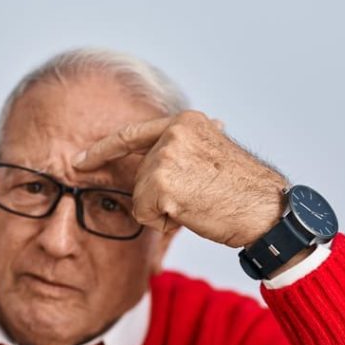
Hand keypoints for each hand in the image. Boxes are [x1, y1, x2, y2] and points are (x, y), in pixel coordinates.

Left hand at [73, 111, 287, 247]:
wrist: (266, 211)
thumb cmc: (243, 193)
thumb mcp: (211, 157)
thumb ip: (181, 154)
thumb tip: (154, 159)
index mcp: (185, 122)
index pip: (133, 135)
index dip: (102, 149)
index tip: (78, 159)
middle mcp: (174, 133)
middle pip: (138, 176)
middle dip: (159, 198)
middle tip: (198, 199)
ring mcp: (167, 156)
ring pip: (140, 197)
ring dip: (164, 211)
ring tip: (199, 205)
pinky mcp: (162, 182)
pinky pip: (145, 213)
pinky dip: (165, 222)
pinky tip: (193, 213)